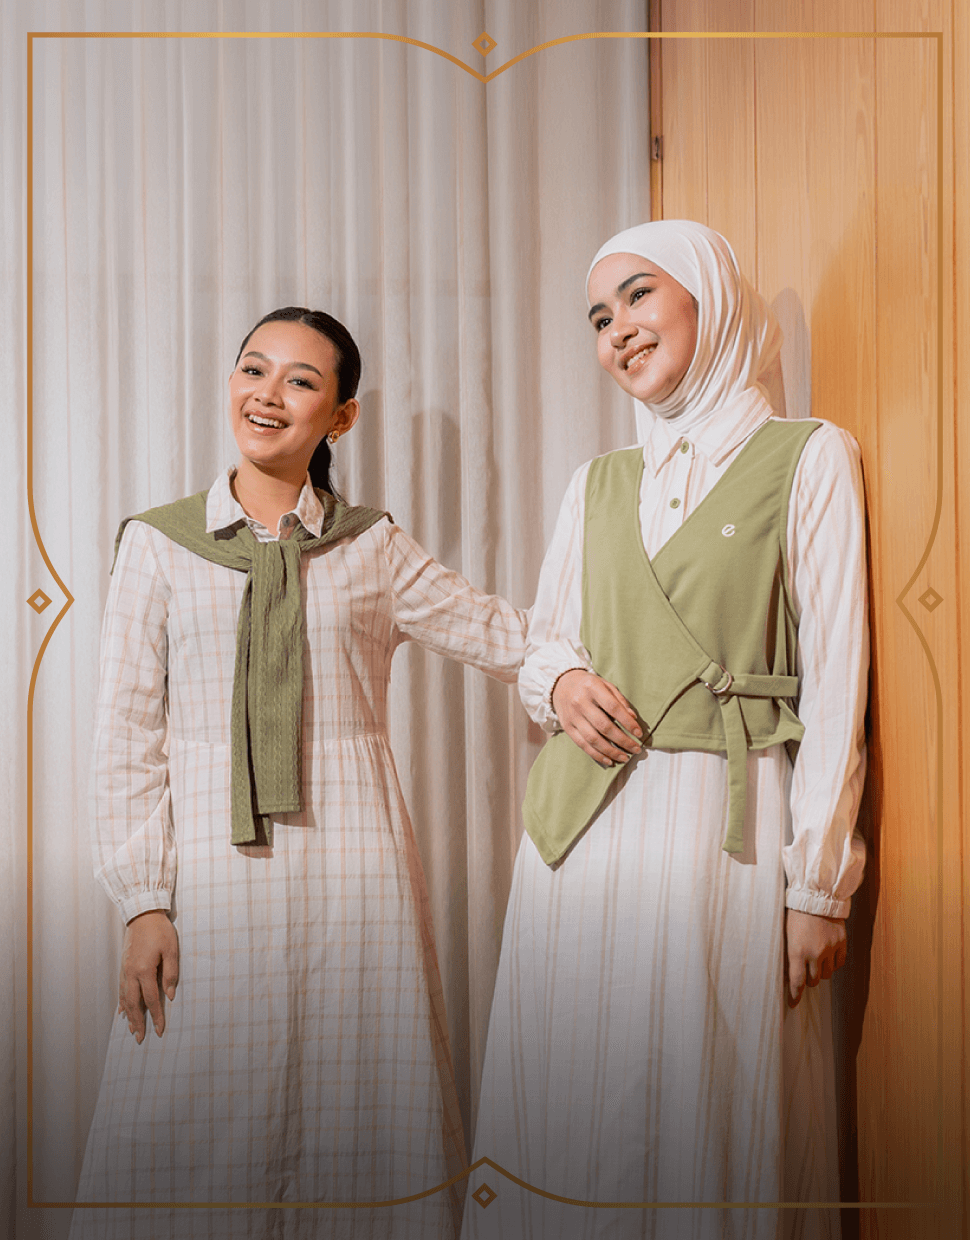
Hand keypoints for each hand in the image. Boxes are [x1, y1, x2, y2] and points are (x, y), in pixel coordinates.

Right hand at [118, 910, 179, 1042]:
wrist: (142, 914)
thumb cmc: (160, 931)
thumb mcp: (172, 950)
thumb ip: (171, 974)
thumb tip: (170, 995)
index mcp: (144, 971)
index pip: (151, 1000)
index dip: (156, 1016)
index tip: (160, 1031)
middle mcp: (131, 973)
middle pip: (133, 1004)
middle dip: (137, 1023)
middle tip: (140, 1039)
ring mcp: (124, 970)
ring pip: (124, 998)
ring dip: (128, 1015)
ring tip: (131, 1029)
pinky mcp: (123, 966)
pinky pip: (121, 989)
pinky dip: (121, 1002)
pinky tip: (121, 1011)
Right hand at [551, 669, 642, 767]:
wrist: (561, 685)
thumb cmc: (589, 685)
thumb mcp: (605, 684)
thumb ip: (619, 700)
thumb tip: (633, 718)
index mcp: (592, 688)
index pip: (613, 708)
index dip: (627, 722)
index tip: (639, 733)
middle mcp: (580, 702)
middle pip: (604, 726)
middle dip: (623, 740)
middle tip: (636, 749)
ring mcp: (572, 716)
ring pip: (593, 739)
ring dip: (611, 751)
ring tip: (625, 757)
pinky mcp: (567, 727)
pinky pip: (582, 745)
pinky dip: (597, 755)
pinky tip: (609, 760)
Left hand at [785, 909, 846, 1006]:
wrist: (816, 896)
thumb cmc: (795, 913)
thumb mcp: (786, 933)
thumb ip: (788, 954)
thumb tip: (787, 973)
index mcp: (797, 951)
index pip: (796, 982)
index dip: (795, 996)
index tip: (792, 1004)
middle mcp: (815, 953)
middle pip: (813, 981)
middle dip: (808, 980)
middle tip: (804, 974)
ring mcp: (830, 949)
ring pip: (827, 974)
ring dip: (821, 972)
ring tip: (816, 962)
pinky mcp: (841, 943)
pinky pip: (839, 963)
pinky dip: (833, 964)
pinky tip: (828, 958)